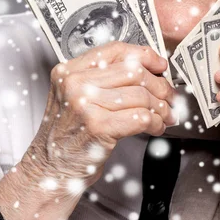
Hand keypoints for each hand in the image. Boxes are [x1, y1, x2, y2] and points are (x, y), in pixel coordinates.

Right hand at [0, 41, 174, 219]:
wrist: (49, 169)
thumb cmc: (69, 134)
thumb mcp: (78, 97)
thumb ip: (106, 79)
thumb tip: (151, 70)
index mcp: (70, 70)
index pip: (116, 50)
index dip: (145, 55)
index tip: (160, 65)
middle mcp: (75, 83)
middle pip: (134, 72)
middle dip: (160, 86)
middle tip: (170, 98)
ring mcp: (85, 104)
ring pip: (141, 95)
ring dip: (162, 108)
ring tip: (166, 116)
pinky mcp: (97, 127)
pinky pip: (141, 117)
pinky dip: (156, 123)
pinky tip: (156, 128)